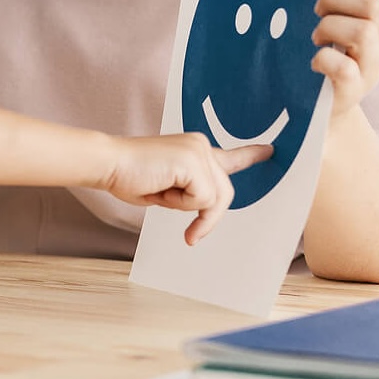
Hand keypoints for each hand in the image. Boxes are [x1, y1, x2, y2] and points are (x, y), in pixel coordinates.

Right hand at [105, 135, 271, 244]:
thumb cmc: (128, 176)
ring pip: (214, 198)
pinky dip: (180, 204)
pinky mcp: (194, 163)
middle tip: (191, 233)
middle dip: (208, 216)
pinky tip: (160, 189)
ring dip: (186, 207)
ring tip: (160, 195)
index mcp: (194, 149)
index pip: (229, 156)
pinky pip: (202, 199)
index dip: (250, 155)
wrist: (108, 163)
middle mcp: (202, 145)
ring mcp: (200, 152)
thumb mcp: (167, 188)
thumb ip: (190, 191)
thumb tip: (206, 208)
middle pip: (224, 193)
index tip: (271, 151)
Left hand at [311, 0, 378, 116]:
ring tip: (317, 37)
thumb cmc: (328, 50)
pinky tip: (315, 60)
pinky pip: (344, 66)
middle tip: (318, 10)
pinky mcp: (354, 90)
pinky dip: (323, 58)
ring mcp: (374, 70)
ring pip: (362, 31)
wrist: (321, 104)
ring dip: (328, 27)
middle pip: (373, 3)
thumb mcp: (342, 19)